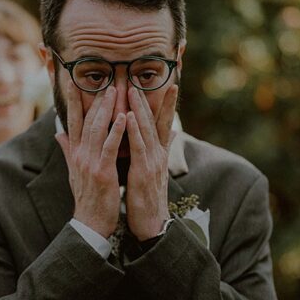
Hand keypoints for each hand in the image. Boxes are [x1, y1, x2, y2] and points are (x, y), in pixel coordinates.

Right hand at [55, 81, 126, 238]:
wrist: (90, 222)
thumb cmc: (86, 197)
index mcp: (75, 153)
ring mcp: (90, 163)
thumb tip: (58, 134)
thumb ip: (68, 150)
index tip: (73, 83)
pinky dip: (116, 131)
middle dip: (94, 100)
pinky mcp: (103, 172)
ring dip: (106, 109)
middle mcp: (80, 155)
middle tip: (105, 81)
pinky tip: (123, 117)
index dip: (72, 102)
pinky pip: (110, 148)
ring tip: (114, 91)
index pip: (72, 122)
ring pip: (97, 130)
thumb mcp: (73, 172)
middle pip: (86, 121)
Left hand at [124, 84, 177, 240]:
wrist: (152, 223)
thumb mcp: (154, 169)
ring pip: (145, 129)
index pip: (161, 122)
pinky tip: (127, 116)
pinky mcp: (143, 171)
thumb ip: (162, 148)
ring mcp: (152, 161)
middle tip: (144, 76)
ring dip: (139, 108)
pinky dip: (132, 130)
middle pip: (154, 120)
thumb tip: (172, 132)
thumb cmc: (149, 196)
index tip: (169, 82)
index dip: (165, 102)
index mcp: (157, 152)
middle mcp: (157, 153)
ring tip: (133, 88)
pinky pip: (137, 146)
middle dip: (150, 98)